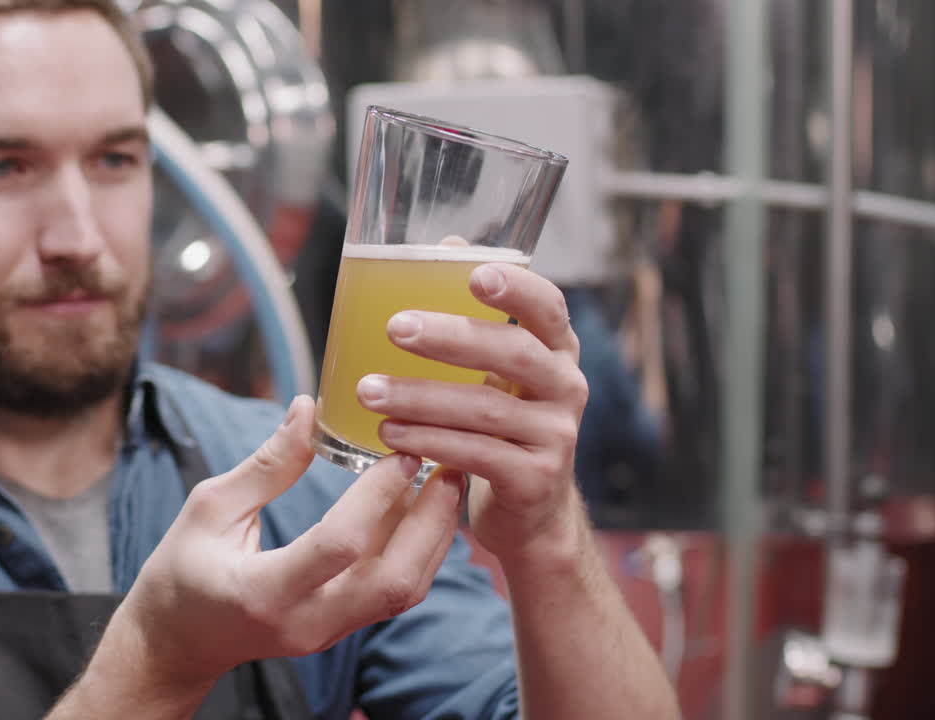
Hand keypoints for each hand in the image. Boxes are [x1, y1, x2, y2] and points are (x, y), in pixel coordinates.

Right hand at [115, 395, 464, 685]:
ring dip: (433, 535)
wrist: (178, 642)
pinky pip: (393, 592)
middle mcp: (305, 621)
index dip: (377, 496)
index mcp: (263, 591)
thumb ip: (267, 465)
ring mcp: (327, 632)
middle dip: (430, 521)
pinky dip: (417, 549)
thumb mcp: (210, 508)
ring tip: (445, 480)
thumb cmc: (183, 569)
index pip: (339, 546)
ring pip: (404, 591)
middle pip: (393, 581)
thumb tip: (309, 407)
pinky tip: (422, 507)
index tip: (400, 451)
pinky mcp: (341, 628)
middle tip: (447, 465)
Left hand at [355, 263, 587, 563]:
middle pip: (513, 353)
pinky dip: (429, 442)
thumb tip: (447, 243)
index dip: (517, 287)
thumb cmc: (501, 425)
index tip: (475, 274)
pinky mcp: (535, 479)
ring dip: (420, 397)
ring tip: (369, 391)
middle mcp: (565, 387)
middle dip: (450, 337)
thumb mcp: (496, 372)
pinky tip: (390, 435)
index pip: (548, 307)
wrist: (531, 512)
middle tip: (394, 328)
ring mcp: (555, 436)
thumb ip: (477, 316)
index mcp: (555, 350)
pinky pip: (477, 455)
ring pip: (485, 408)